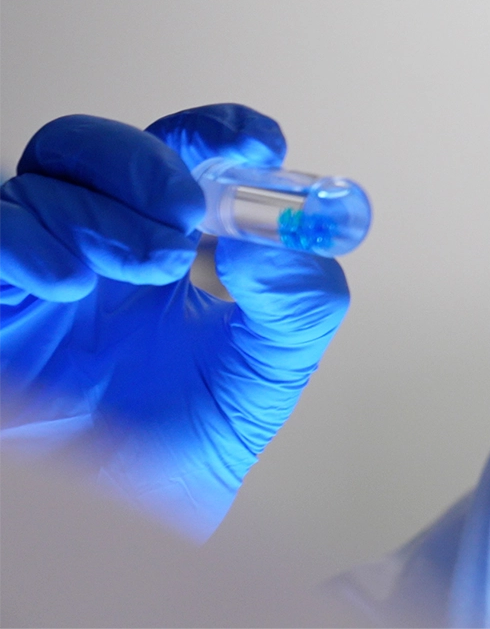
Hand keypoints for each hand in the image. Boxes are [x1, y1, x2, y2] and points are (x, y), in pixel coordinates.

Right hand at [0, 104, 349, 538]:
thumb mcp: (274, 365)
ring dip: (104, 209)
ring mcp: (37, 270)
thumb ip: (298, 298)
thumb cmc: (191, 438)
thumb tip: (274, 241)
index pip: (183, 151)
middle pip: (97, 148)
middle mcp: (97, 242)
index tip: (255, 144)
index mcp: (170, 241)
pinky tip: (71, 280)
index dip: (217, 132)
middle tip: (188, 215)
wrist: (133, 518)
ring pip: (45, 180)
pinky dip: (31, 239)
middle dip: (149, 163)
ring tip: (148, 266)